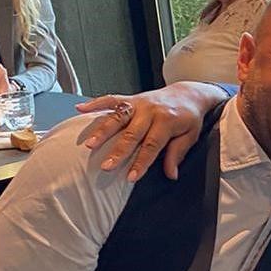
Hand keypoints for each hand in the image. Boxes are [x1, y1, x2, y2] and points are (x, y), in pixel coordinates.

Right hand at [76, 83, 219, 181]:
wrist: (189, 93)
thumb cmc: (190, 118)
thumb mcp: (190, 136)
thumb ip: (177, 153)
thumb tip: (171, 175)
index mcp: (167, 121)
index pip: (152, 145)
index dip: (141, 162)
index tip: (130, 177)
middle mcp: (150, 111)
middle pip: (132, 133)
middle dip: (118, 151)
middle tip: (106, 166)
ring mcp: (139, 103)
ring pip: (117, 117)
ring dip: (102, 131)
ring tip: (89, 145)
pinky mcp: (131, 98)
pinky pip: (111, 99)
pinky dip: (95, 103)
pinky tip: (79, 109)